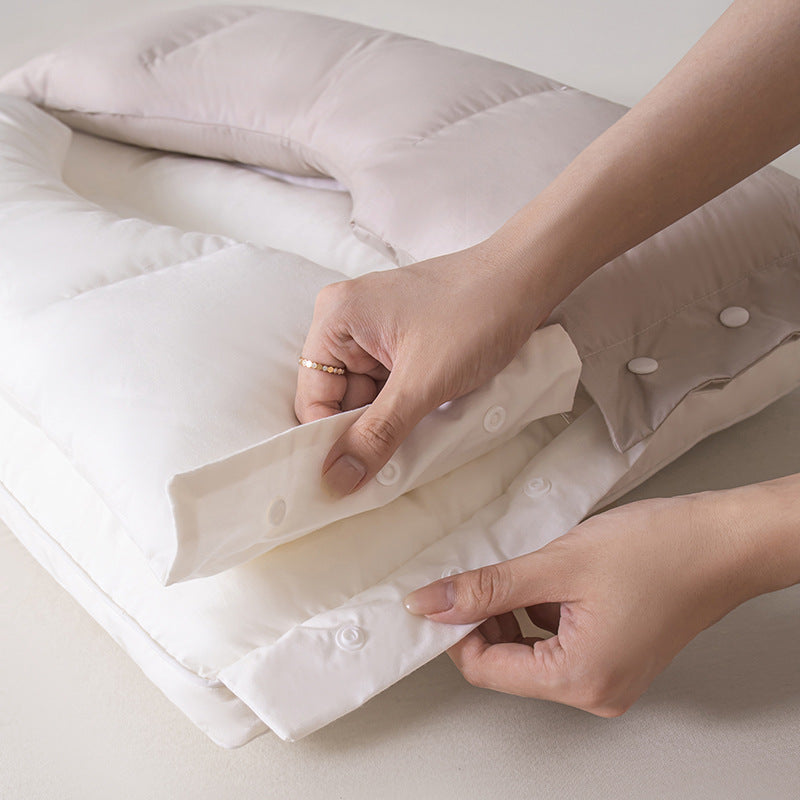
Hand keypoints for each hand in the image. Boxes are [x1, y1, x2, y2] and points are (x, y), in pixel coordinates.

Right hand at [294, 239, 547, 496]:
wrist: (527, 279)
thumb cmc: (476, 314)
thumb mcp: (423, 383)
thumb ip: (377, 434)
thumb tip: (336, 480)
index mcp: (335, 318)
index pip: (312, 397)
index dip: (328, 439)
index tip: (346, 480)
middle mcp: (347, 322)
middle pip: (336, 399)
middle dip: (360, 432)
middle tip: (383, 469)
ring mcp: (375, 332)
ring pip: (364, 397)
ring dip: (384, 422)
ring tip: (413, 438)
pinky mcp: (400, 341)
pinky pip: (387, 386)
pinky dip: (401, 408)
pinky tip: (422, 420)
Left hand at [402, 487, 783, 716]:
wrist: (724, 539)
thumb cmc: (661, 550)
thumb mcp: (558, 564)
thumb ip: (489, 588)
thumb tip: (433, 605)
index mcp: (579, 679)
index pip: (485, 669)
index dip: (456, 630)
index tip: (441, 594)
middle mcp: (595, 691)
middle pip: (507, 662)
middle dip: (486, 617)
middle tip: (484, 572)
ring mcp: (608, 676)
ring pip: (531, 649)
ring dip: (515, 609)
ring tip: (530, 567)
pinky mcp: (615, 655)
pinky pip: (558, 641)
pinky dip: (542, 609)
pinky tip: (553, 575)